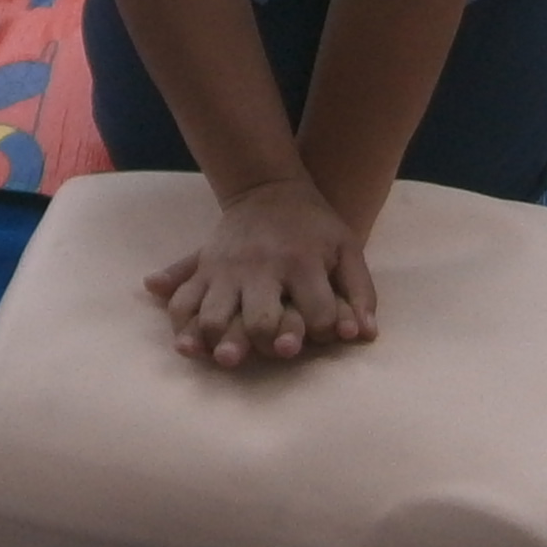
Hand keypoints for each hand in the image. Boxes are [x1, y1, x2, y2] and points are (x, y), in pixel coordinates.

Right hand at [145, 176, 377, 367]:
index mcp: (301, 263)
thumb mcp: (347, 249)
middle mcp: (260, 267)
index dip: (324, 333)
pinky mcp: (203, 268)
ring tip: (229, 357)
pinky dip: (183, 327)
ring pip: (213, 317)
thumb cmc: (315, 227)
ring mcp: (226, 269)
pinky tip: (191, 346)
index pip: (317, 315)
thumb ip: (361, 292)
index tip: (324, 333)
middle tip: (276, 351)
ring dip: (219, 343)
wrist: (269, 190)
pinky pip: (183, 301)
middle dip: (268, 345)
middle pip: (259, 323)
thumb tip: (364, 336)